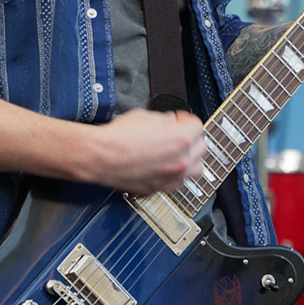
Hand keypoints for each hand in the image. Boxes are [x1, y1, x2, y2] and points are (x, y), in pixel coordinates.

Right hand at [83, 108, 204, 194]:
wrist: (101, 157)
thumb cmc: (118, 137)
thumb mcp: (146, 116)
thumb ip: (166, 120)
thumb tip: (171, 123)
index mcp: (181, 138)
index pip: (197, 125)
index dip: (186, 119)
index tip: (179, 119)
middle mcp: (182, 160)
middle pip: (202, 147)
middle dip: (192, 138)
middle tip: (179, 133)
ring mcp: (173, 177)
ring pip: (197, 169)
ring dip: (191, 159)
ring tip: (179, 152)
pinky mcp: (162, 188)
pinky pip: (180, 182)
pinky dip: (178, 174)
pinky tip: (168, 167)